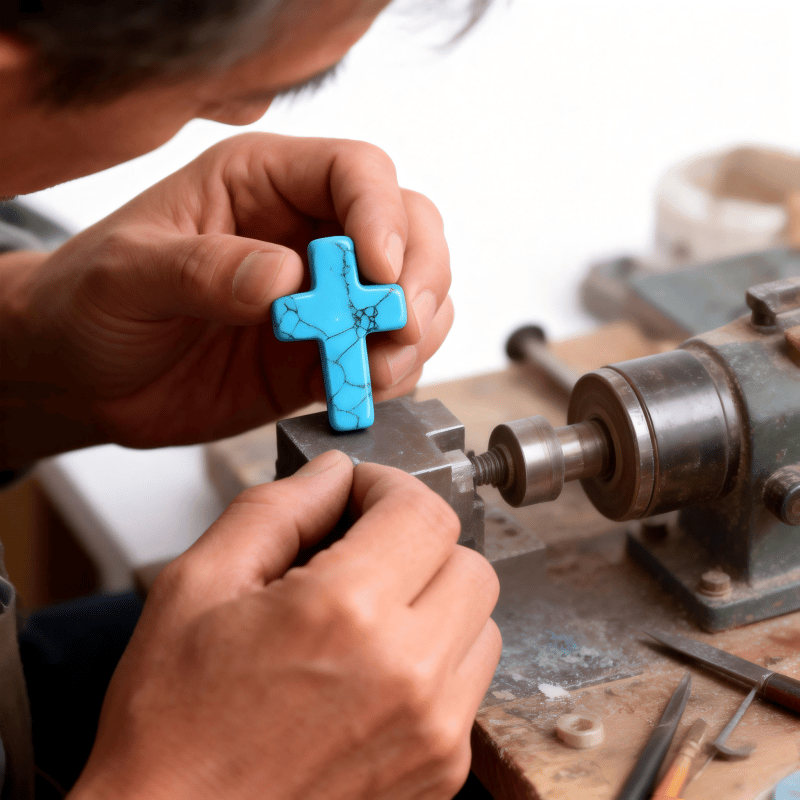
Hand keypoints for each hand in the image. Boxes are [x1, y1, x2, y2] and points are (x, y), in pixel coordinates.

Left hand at [0, 133, 452, 461]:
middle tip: (400, 326)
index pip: (356, 172)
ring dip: (415, 333)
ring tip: (378, 368)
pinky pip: (386, 357)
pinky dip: (393, 375)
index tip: (378, 271)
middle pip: (410, 229)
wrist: (87, 377)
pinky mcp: (325, 355)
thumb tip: (287, 279)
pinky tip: (362, 390)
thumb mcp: (126, 275)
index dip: (381, 215)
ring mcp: (325, 298)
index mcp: (263, 182)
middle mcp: (308, 233)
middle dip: (418, 278)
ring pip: (414, 294)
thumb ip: (201, 270)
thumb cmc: (92, 303)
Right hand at [69, 451, 500, 799]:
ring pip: (480, 621)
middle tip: (363, 549)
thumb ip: (276, 510)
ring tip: (367, 612)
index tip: (362, 495)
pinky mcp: (441, 771)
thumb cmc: (173, 725)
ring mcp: (434, 730)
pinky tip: (373, 666)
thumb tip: (333, 475)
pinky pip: (468, 682)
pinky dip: (435, 658)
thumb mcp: (197, 586)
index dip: (390, 487)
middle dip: (416, 541)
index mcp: (345, 613)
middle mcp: (408, 674)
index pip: (424, 512)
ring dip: (433, 599)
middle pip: (468, 562)